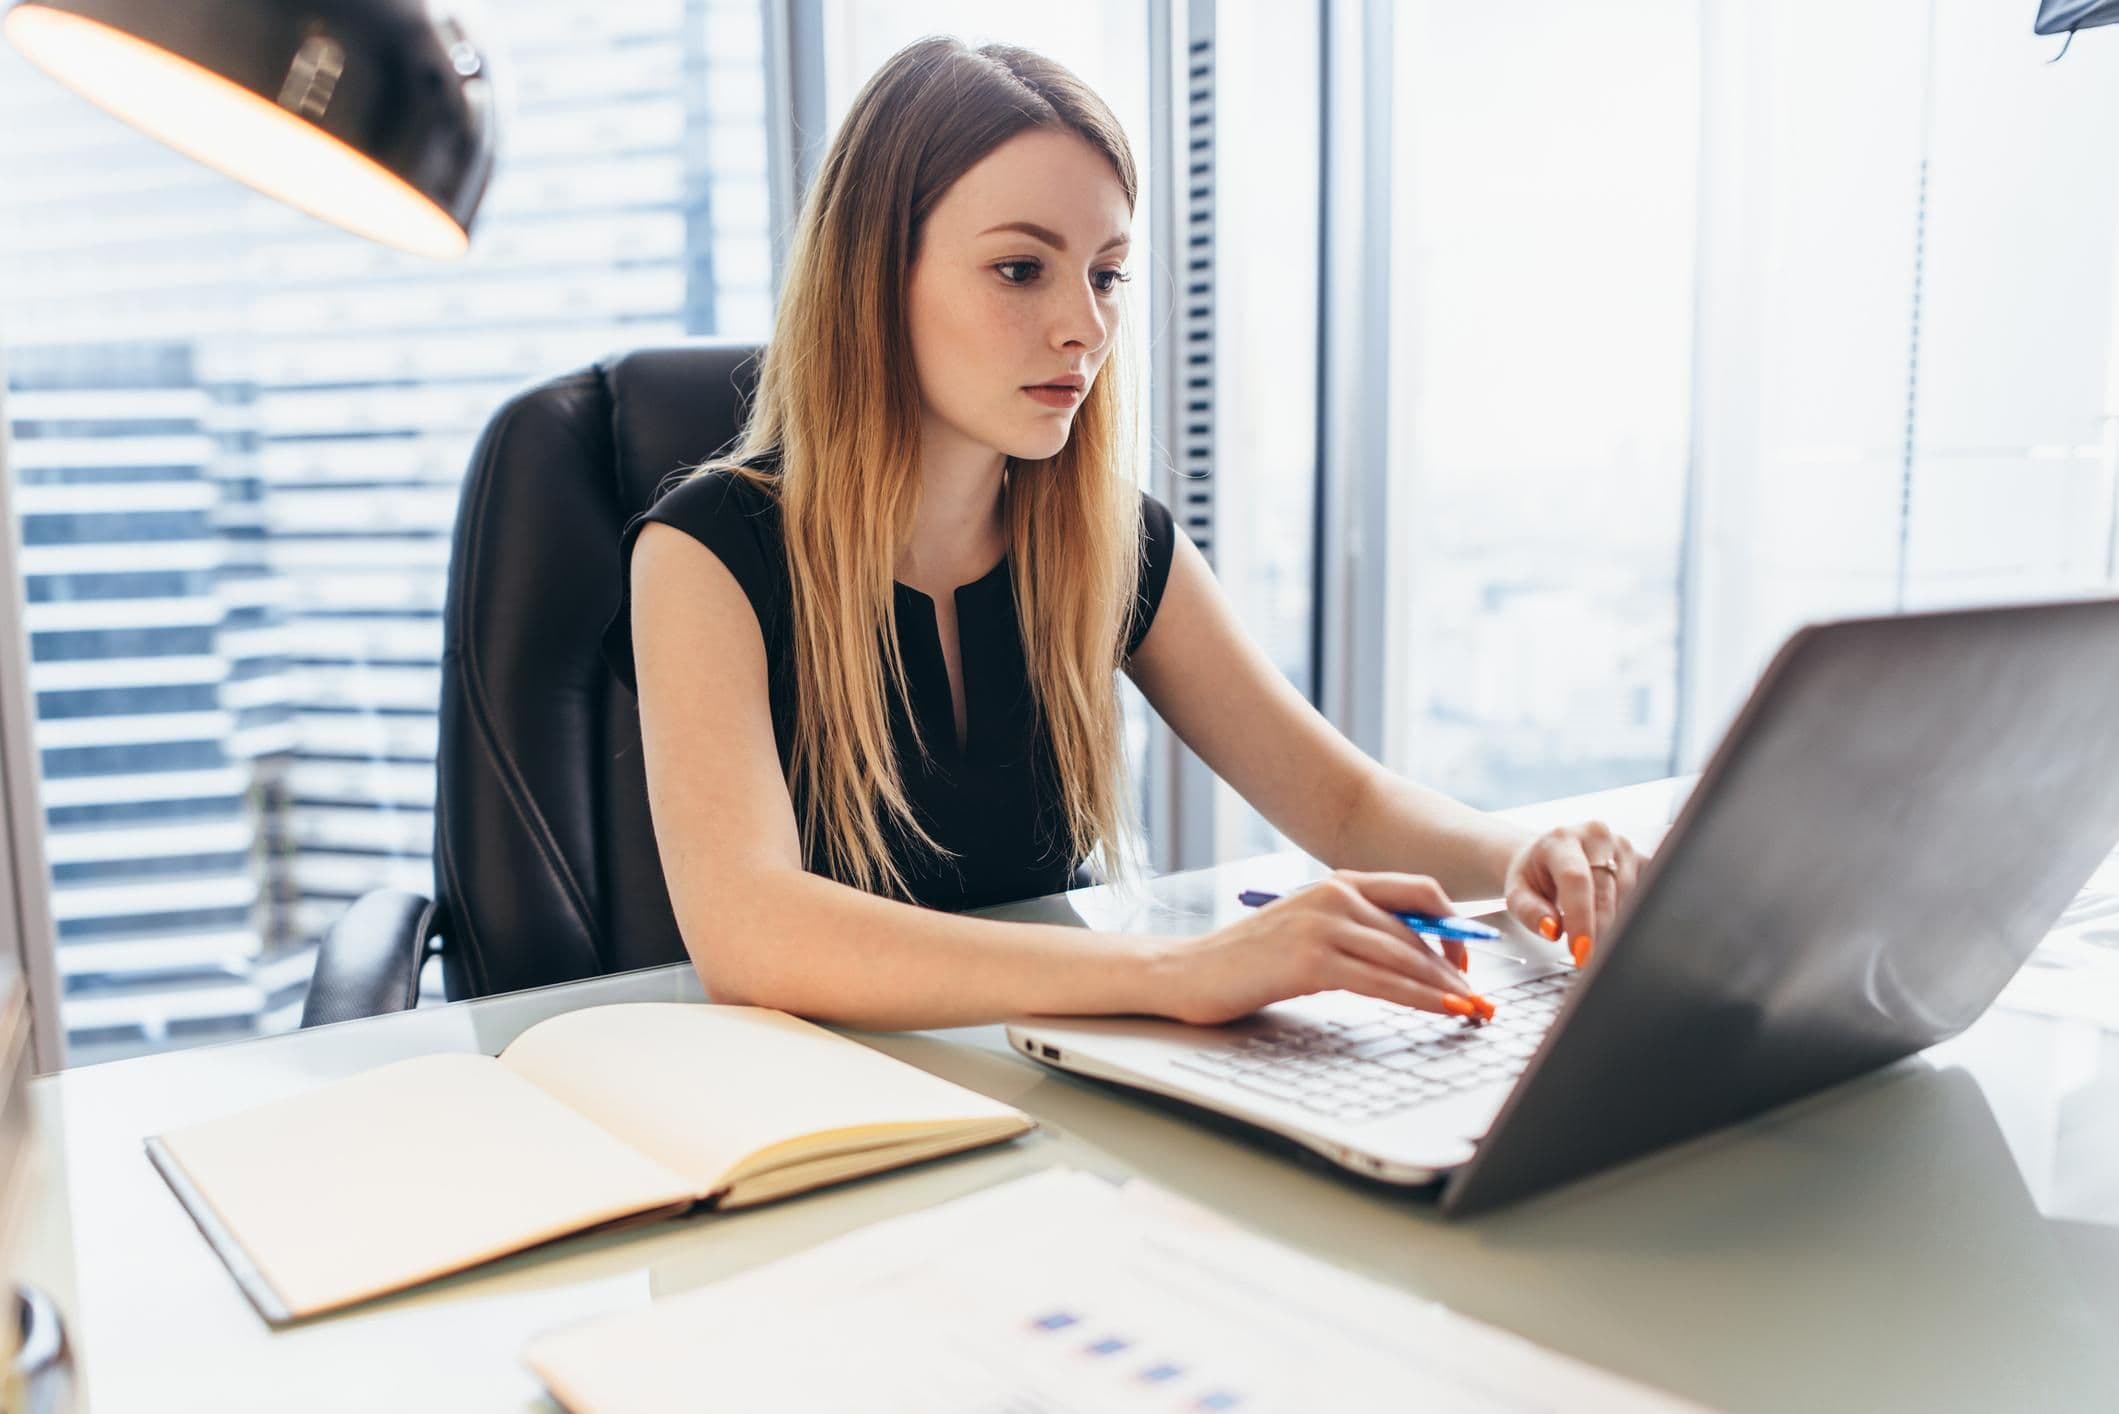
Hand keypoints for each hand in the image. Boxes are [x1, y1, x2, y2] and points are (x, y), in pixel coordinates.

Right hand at [1147, 870, 1488, 1026]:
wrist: (1186, 972)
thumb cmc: (1246, 961)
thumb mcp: (1306, 933)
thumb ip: (1354, 934)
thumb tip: (1414, 960)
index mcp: (1337, 882)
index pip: (1420, 893)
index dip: (1455, 929)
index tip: (1470, 963)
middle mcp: (1334, 894)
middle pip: (1420, 931)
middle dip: (1459, 968)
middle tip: (1484, 998)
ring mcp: (1323, 924)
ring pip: (1407, 958)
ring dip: (1449, 988)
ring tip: (1475, 1011)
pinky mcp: (1312, 959)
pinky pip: (1384, 982)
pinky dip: (1423, 999)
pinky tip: (1445, 1011)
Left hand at [1503, 821, 1642, 966]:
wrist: (1549, 853)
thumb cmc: (1534, 875)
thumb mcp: (1516, 893)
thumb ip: (1528, 912)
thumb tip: (1551, 929)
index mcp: (1561, 839)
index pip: (1575, 879)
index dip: (1580, 918)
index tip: (1581, 951)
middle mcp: (1596, 837)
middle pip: (1606, 892)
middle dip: (1599, 932)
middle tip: (1589, 958)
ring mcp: (1623, 846)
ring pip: (1630, 897)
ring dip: (1615, 925)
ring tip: (1594, 935)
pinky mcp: (1643, 859)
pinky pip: (1647, 896)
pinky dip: (1632, 917)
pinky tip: (1615, 924)